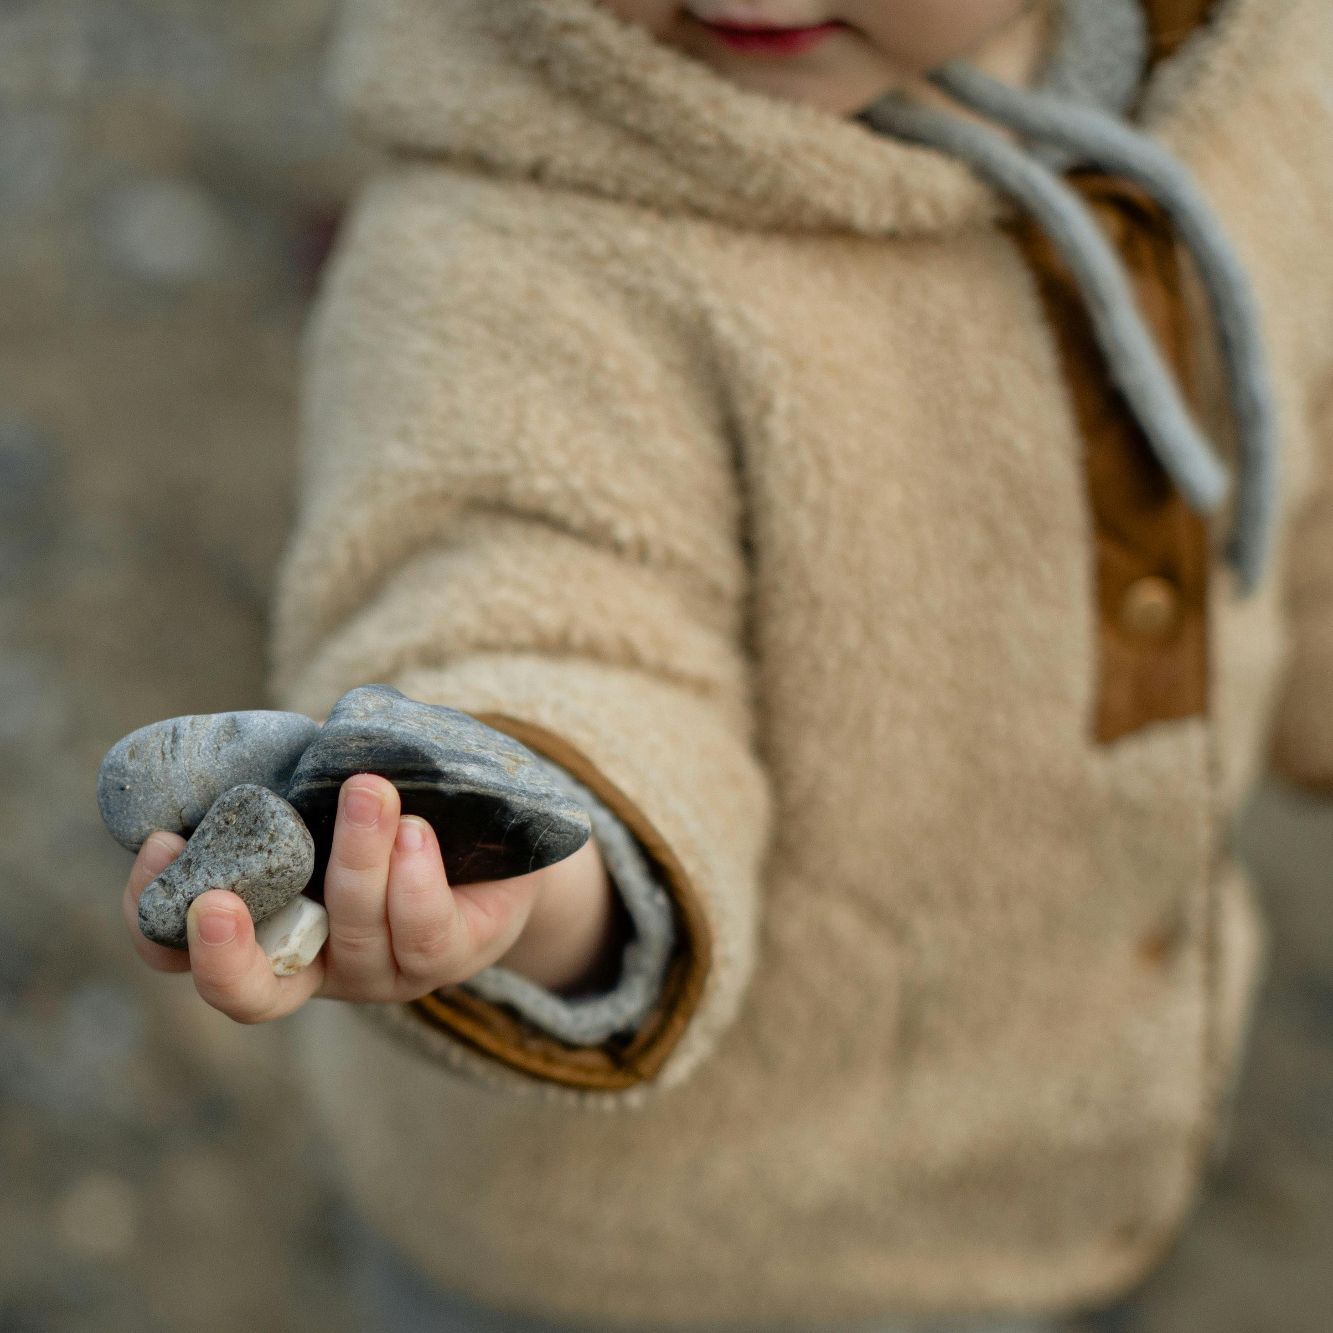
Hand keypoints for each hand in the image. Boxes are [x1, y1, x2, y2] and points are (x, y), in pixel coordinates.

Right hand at [122, 773, 623, 1023]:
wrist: (496, 844)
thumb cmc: (395, 807)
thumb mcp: (329, 787)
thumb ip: (291, 766)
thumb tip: (262, 726)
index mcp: (263, 927)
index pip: (177, 951)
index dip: (152, 913)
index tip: (160, 843)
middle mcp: (315, 963)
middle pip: (252, 993)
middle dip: (225, 954)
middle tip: (216, 900)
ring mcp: (381, 971)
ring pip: (356, 930)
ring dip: (356, 856)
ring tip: (367, 788)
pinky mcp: (446, 956)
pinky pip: (423, 929)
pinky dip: (414, 875)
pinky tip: (416, 828)